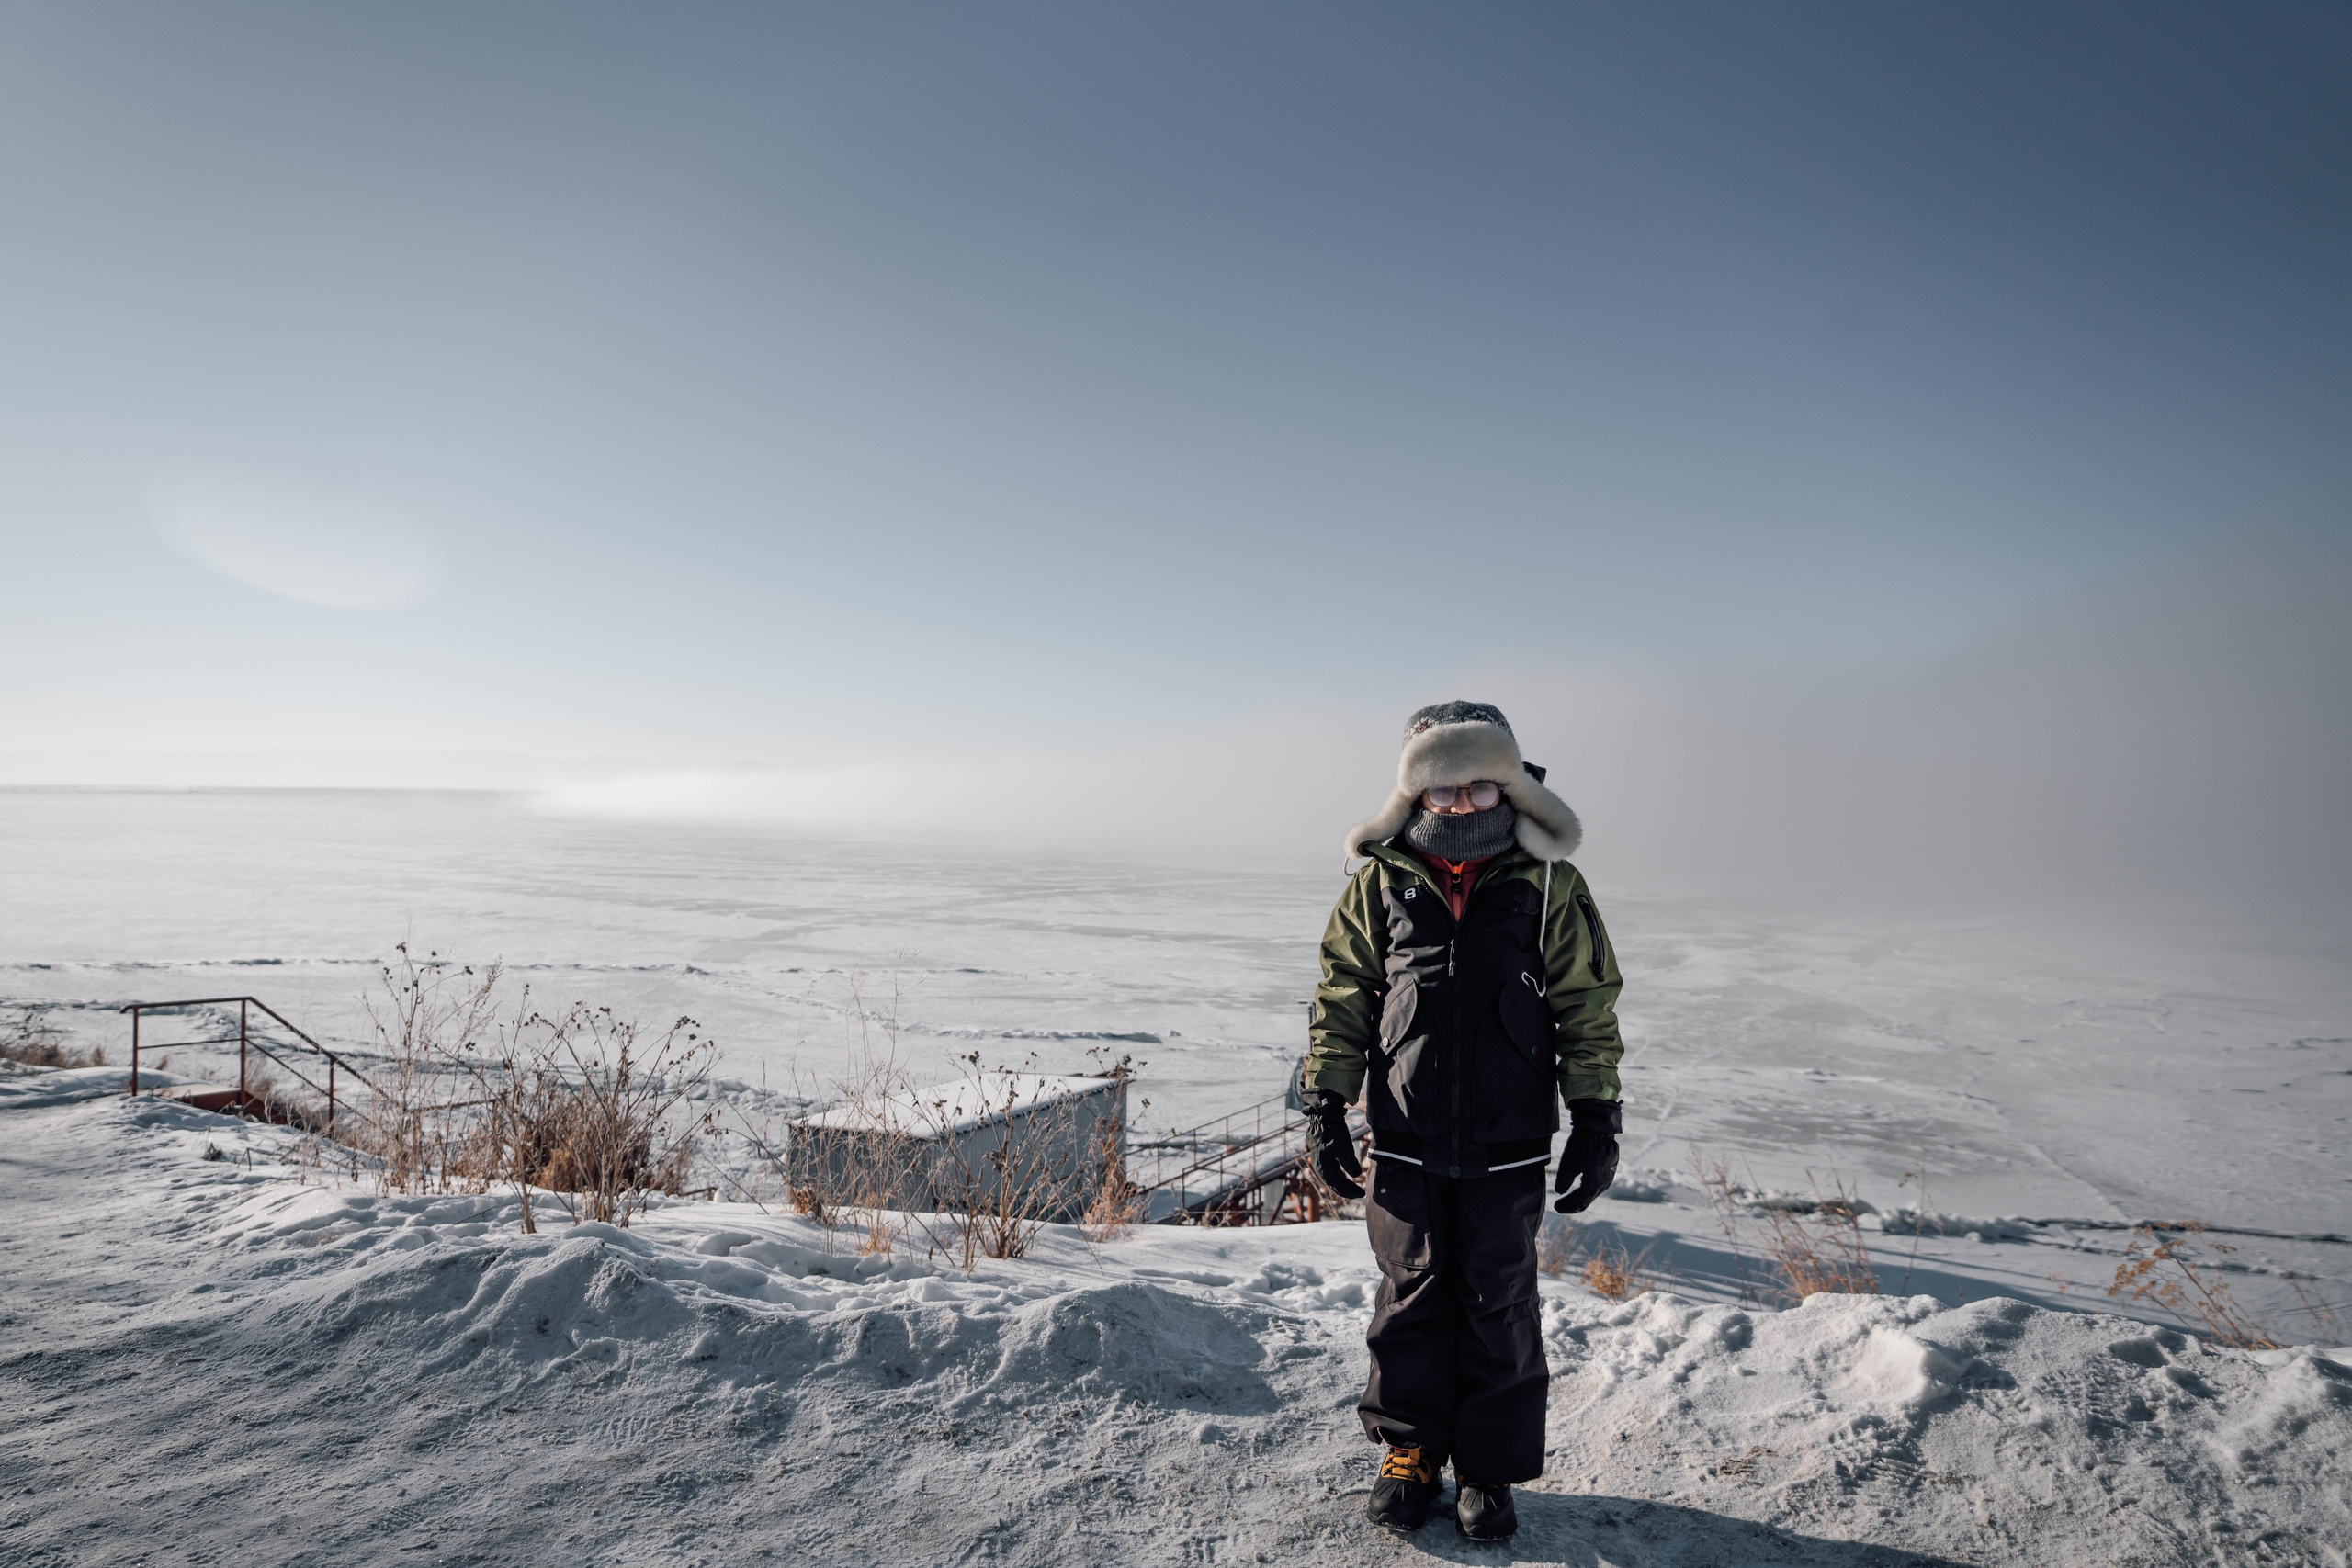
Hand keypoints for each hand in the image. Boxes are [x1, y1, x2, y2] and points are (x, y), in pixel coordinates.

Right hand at [1303, 1089, 1364, 1199]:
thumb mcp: (1344, 1148)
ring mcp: (1320, 1160)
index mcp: (1323, 1167)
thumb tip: (1357, 1175)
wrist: (1323, 1115)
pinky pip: (1332, 1169)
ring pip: (1332, 1176)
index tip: (1361, 1193)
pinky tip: (1347, 1174)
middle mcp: (1319, 1166)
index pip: (1336, 1185)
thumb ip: (1350, 1164)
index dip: (1349, 1191)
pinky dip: (1340, 1174)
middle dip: (1346, 1189)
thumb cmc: (1333, 1131)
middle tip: (1360, 1193)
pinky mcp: (1323, 1154)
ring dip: (1343, 1182)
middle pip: (1333, 1183)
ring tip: (1354, 1186)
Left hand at [1553, 1098, 1620, 1213]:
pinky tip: (1579, 1185)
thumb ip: (1563, 1181)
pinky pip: (1598, 1184)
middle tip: (1560, 1204)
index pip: (1580, 1203)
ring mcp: (1609, 1177)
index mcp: (1593, 1184)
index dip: (1567, 1207)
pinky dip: (1587, 1188)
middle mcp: (1604, 1184)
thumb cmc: (1582, 1144)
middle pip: (1587, 1200)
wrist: (1599, 1127)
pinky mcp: (1610, 1169)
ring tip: (1568, 1197)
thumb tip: (1560, 1192)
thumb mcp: (1568, 1163)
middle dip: (1572, 1203)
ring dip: (1580, 1196)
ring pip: (1593, 1192)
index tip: (1556, 1207)